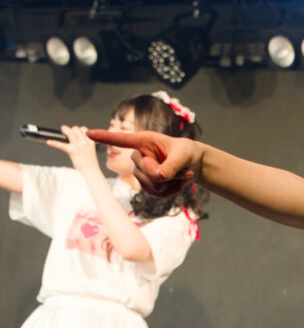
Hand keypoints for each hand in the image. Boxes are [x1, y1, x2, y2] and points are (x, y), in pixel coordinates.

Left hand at [47, 125, 101, 175]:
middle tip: (67, 132)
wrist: (91, 171)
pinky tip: (49, 142)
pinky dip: (54, 143)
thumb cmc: (90, 163)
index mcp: (90, 141)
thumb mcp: (90, 150)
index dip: (79, 130)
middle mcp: (84, 142)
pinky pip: (61, 145)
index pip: (84, 129)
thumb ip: (84, 144)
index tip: (76, 132)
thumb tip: (75, 140)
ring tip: (62, 129)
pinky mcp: (72, 151)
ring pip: (70, 132)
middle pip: (76, 129)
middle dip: (72, 129)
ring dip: (65, 130)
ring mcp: (78, 146)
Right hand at [87, 129, 201, 197]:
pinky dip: (172, 190)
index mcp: (143, 142)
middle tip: (183, 168)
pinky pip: (158, 194)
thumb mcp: (183, 156)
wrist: (192, 165)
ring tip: (181, 173)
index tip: (88, 133)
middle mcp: (138, 157)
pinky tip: (177, 182)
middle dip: (168, 173)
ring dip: (172, 183)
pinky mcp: (147, 186)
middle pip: (147, 172)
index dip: (104, 137)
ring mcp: (141, 173)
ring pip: (153, 186)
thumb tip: (159, 176)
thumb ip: (171, 166)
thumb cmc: (186, 153)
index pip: (121, 140)